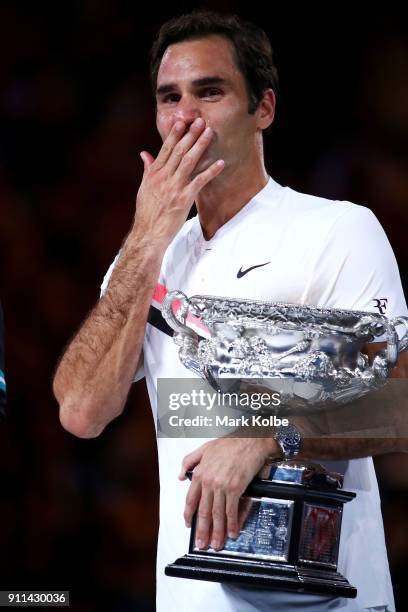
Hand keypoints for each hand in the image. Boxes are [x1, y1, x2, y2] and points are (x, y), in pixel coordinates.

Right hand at [134, 118, 224, 247]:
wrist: (148, 233)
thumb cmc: (147, 213)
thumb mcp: (144, 188)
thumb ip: (148, 170)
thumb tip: (144, 154)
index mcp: (154, 174)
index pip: (165, 149)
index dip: (174, 134)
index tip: (182, 121)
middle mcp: (164, 178)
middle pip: (179, 151)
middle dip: (190, 135)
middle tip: (200, 121)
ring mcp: (174, 187)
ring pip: (189, 162)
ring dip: (200, 146)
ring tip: (209, 133)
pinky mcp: (184, 199)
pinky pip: (199, 182)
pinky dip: (211, 172)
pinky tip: (220, 163)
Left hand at [180, 437, 279, 549]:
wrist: (250, 440)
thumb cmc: (230, 443)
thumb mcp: (204, 448)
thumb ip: (189, 461)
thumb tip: (180, 476)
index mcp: (200, 473)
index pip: (191, 499)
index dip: (189, 515)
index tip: (189, 525)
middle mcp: (209, 481)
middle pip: (203, 511)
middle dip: (202, 530)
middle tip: (202, 544)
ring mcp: (222, 486)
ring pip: (217, 514)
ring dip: (217, 532)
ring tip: (216, 544)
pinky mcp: (235, 489)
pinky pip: (231, 510)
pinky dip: (231, 524)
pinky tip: (232, 532)